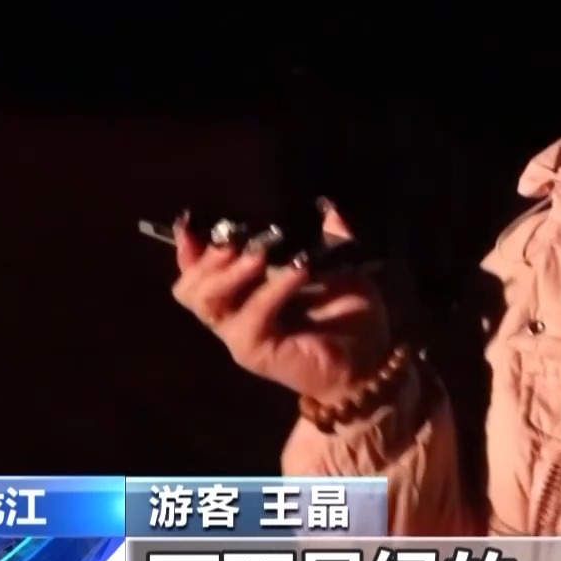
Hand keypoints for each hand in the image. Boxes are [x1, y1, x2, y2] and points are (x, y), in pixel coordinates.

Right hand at [169, 201, 390, 400]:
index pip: (197, 270)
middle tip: (234, 237)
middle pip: (189, 288)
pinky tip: (297, 271)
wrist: (370, 359)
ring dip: (229, 272)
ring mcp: (241, 335)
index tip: (192, 220)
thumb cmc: (349, 312)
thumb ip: (327, 232)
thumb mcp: (337, 263)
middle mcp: (234, 314)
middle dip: (207, 257)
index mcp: (243, 291)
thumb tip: (326, 201)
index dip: (190, 246)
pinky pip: (249, 319)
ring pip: (206, 303)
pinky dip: (271, 291)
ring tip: (259, 253)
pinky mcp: (255, 352)